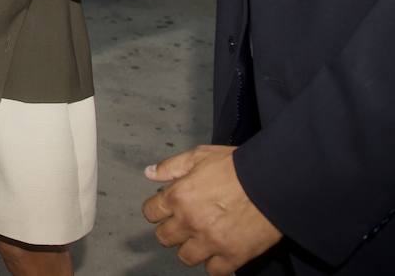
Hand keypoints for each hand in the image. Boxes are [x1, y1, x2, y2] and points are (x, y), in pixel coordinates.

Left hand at [142, 145, 282, 274]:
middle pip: (164, 237)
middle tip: (184, 224)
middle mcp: (190, 221)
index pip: (151, 212)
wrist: (272, 182)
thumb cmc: (237, 167)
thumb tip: (149, 173)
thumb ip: (171, 167)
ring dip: (190, 249)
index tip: (165, 210)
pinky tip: (219, 252)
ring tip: (201, 239)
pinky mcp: (233, 255)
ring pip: (185, 257)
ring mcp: (211, 241)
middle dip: (171, 230)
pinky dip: (215, 264)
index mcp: (179, 196)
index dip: (157, 210)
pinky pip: (214, 270)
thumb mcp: (199, 156)